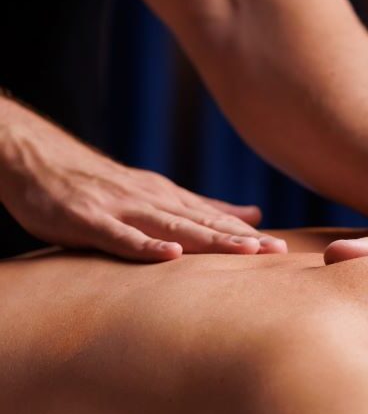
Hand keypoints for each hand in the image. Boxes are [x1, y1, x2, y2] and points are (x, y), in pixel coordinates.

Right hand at [0, 113, 286, 260]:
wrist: (38, 159)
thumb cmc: (100, 185)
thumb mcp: (159, 194)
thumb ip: (204, 208)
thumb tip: (254, 214)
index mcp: (169, 199)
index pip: (216, 220)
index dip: (249, 235)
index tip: (284, 250)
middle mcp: (153, 201)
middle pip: (204, 223)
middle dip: (242, 239)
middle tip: (278, 252)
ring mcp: (122, 209)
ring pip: (173, 227)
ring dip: (209, 239)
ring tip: (244, 252)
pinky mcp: (89, 220)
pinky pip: (120, 236)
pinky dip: (146, 245)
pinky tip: (170, 254)